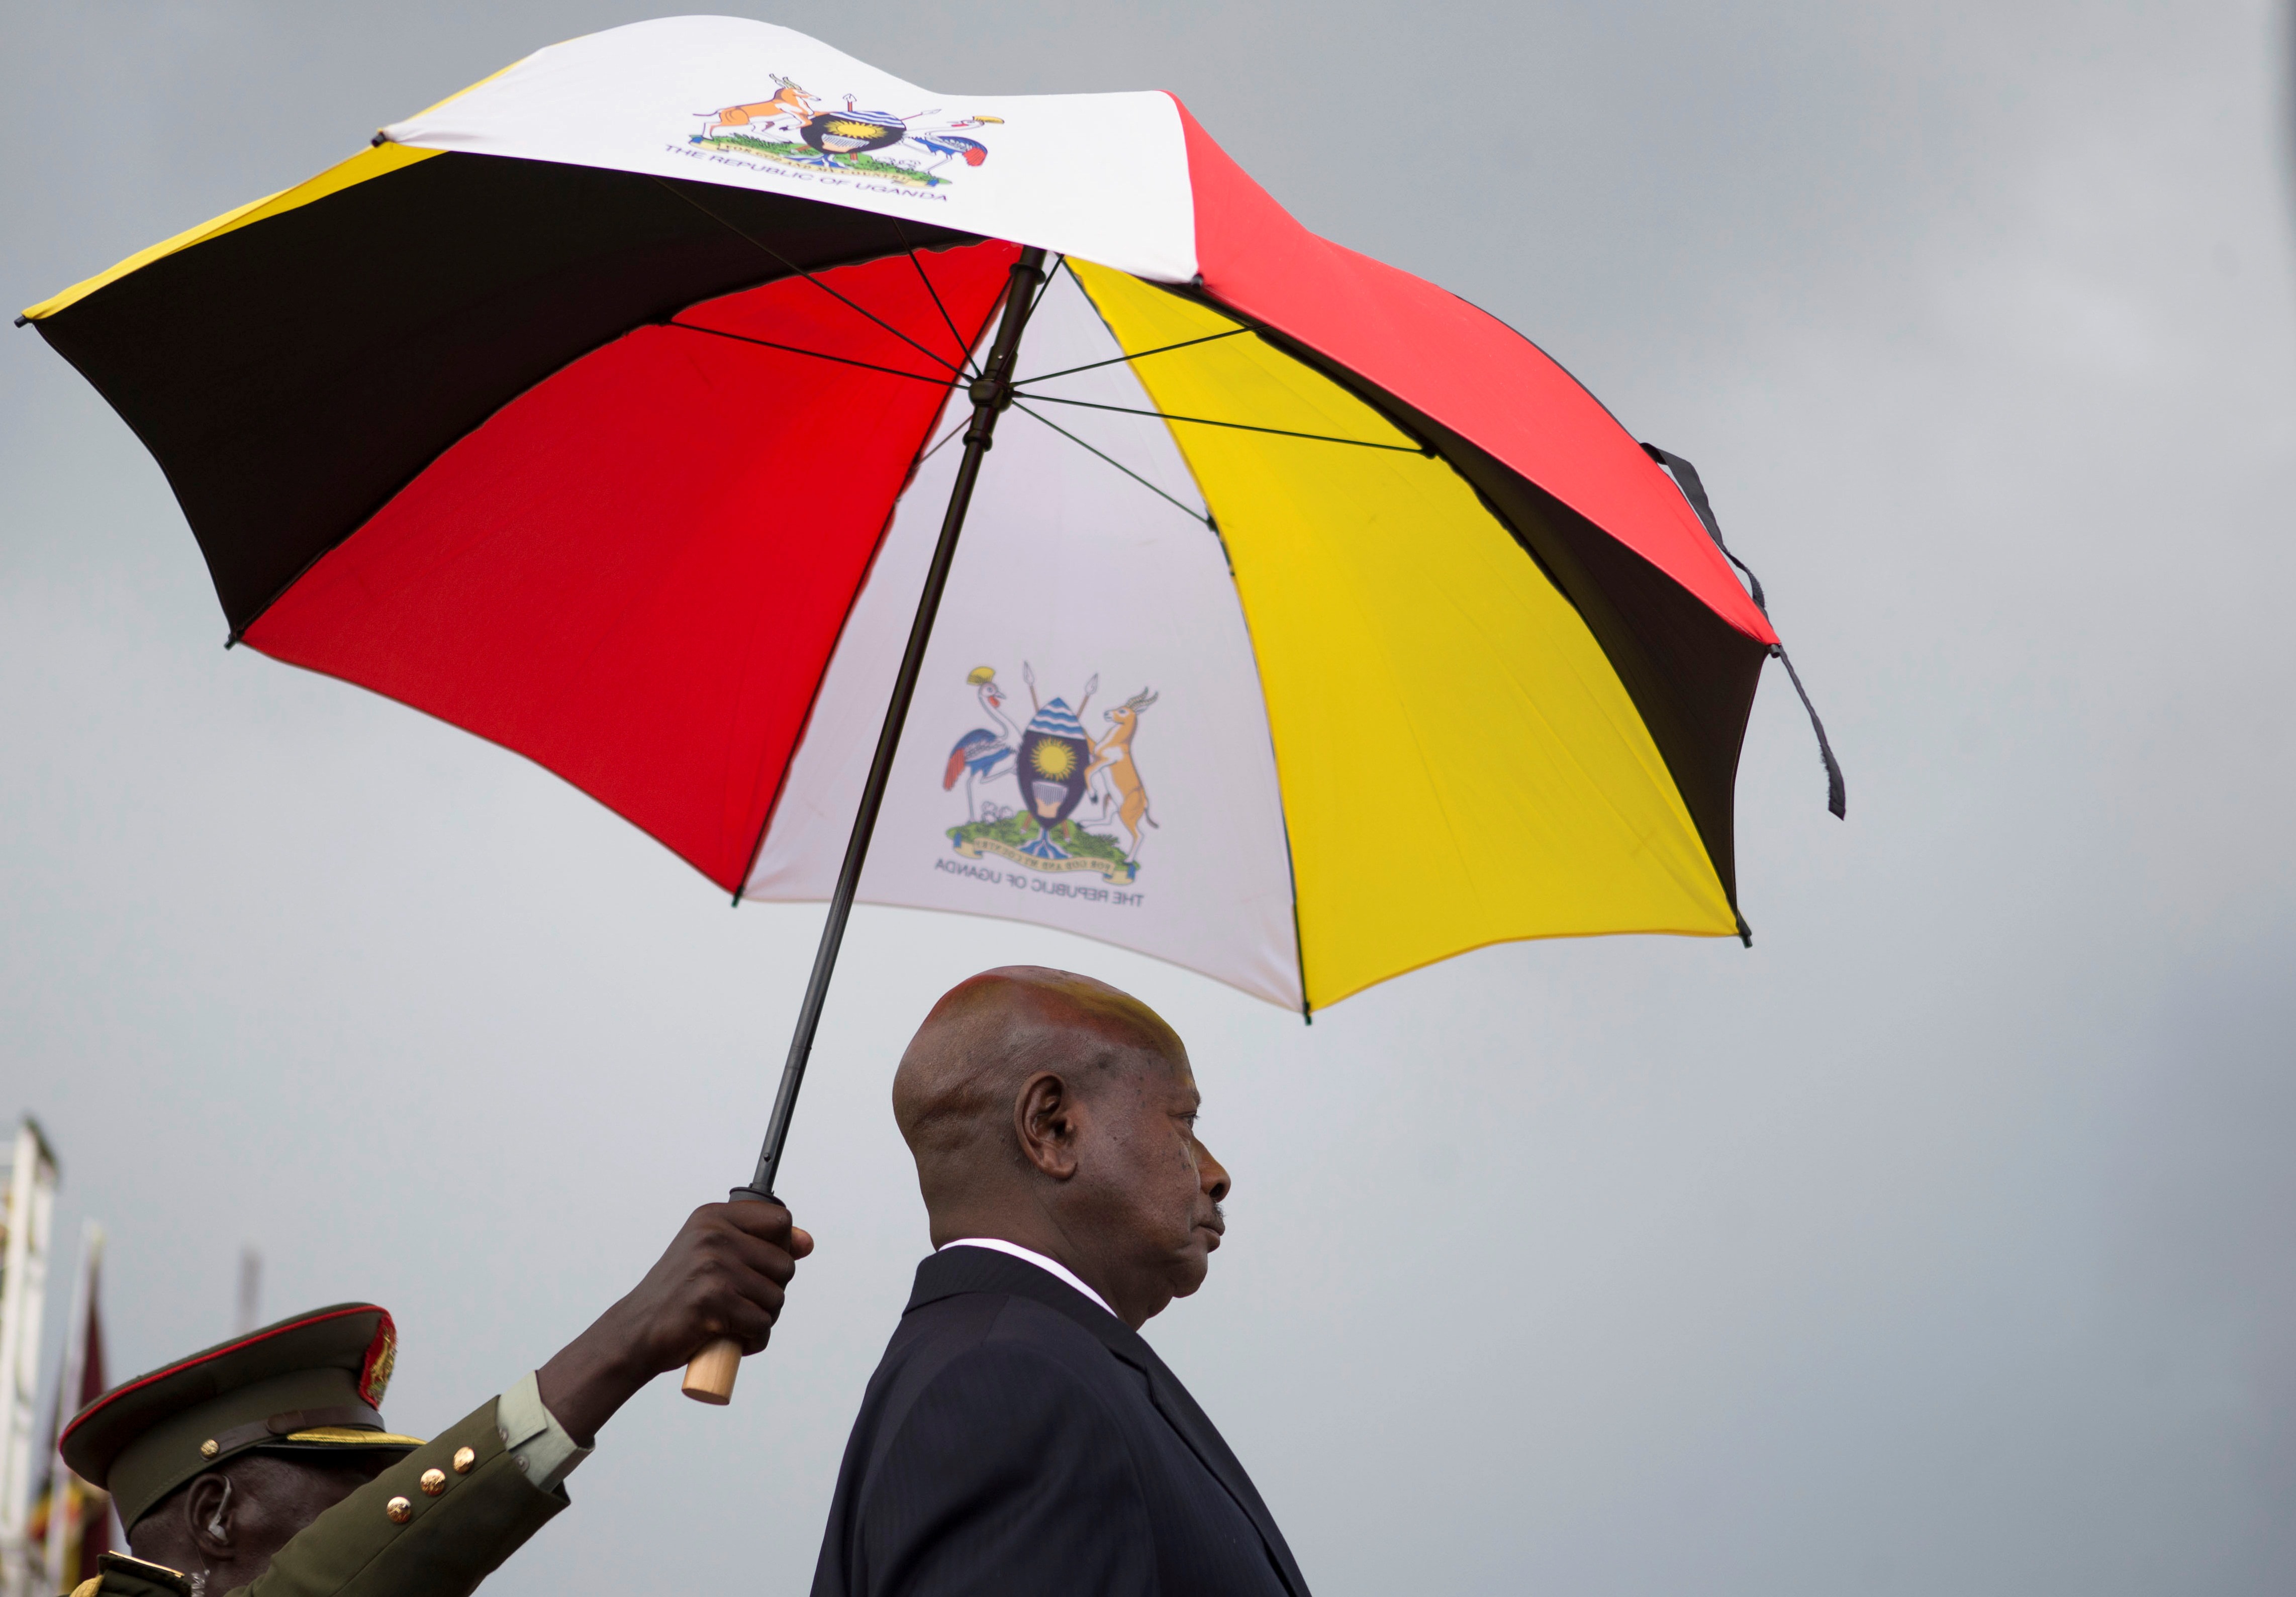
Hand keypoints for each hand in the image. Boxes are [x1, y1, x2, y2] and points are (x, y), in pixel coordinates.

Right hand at [536, 1202, 813, 1442]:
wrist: (635, 1332)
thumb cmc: (679, 1296)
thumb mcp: (713, 1255)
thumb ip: (757, 1243)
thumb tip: (806, 1242)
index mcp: (713, 1217)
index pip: (781, 1221)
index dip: (783, 1249)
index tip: (762, 1268)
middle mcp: (713, 1235)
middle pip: (785, 1265)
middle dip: (772, 1292)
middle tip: (741, 1304)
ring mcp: (713, 1266)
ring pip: (776, 1298)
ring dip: (763, 1319)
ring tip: (734, 1322)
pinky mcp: (712, 1301)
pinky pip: (761, 1325)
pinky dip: (753, 1340)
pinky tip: (732, 1339)